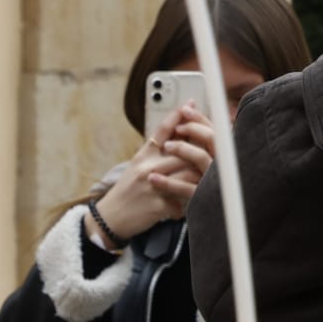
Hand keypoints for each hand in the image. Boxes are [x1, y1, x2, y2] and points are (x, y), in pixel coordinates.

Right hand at [87, 103, 214, 244]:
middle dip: (199, 153)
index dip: (176, 116)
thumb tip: (179, 134)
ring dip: (199, 178)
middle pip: (182, 152)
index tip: (190, 104)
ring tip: (206, 180)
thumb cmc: (128, 189)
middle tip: (212, 153)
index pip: (161, 131)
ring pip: (187, 174)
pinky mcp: (157, 206)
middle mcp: (146, 167)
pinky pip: (182, 201)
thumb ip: (157, 151)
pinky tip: (187, 204)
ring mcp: (152, 186)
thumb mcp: (138, 165)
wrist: (110, 217)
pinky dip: (187, 203)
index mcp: (143, 156)